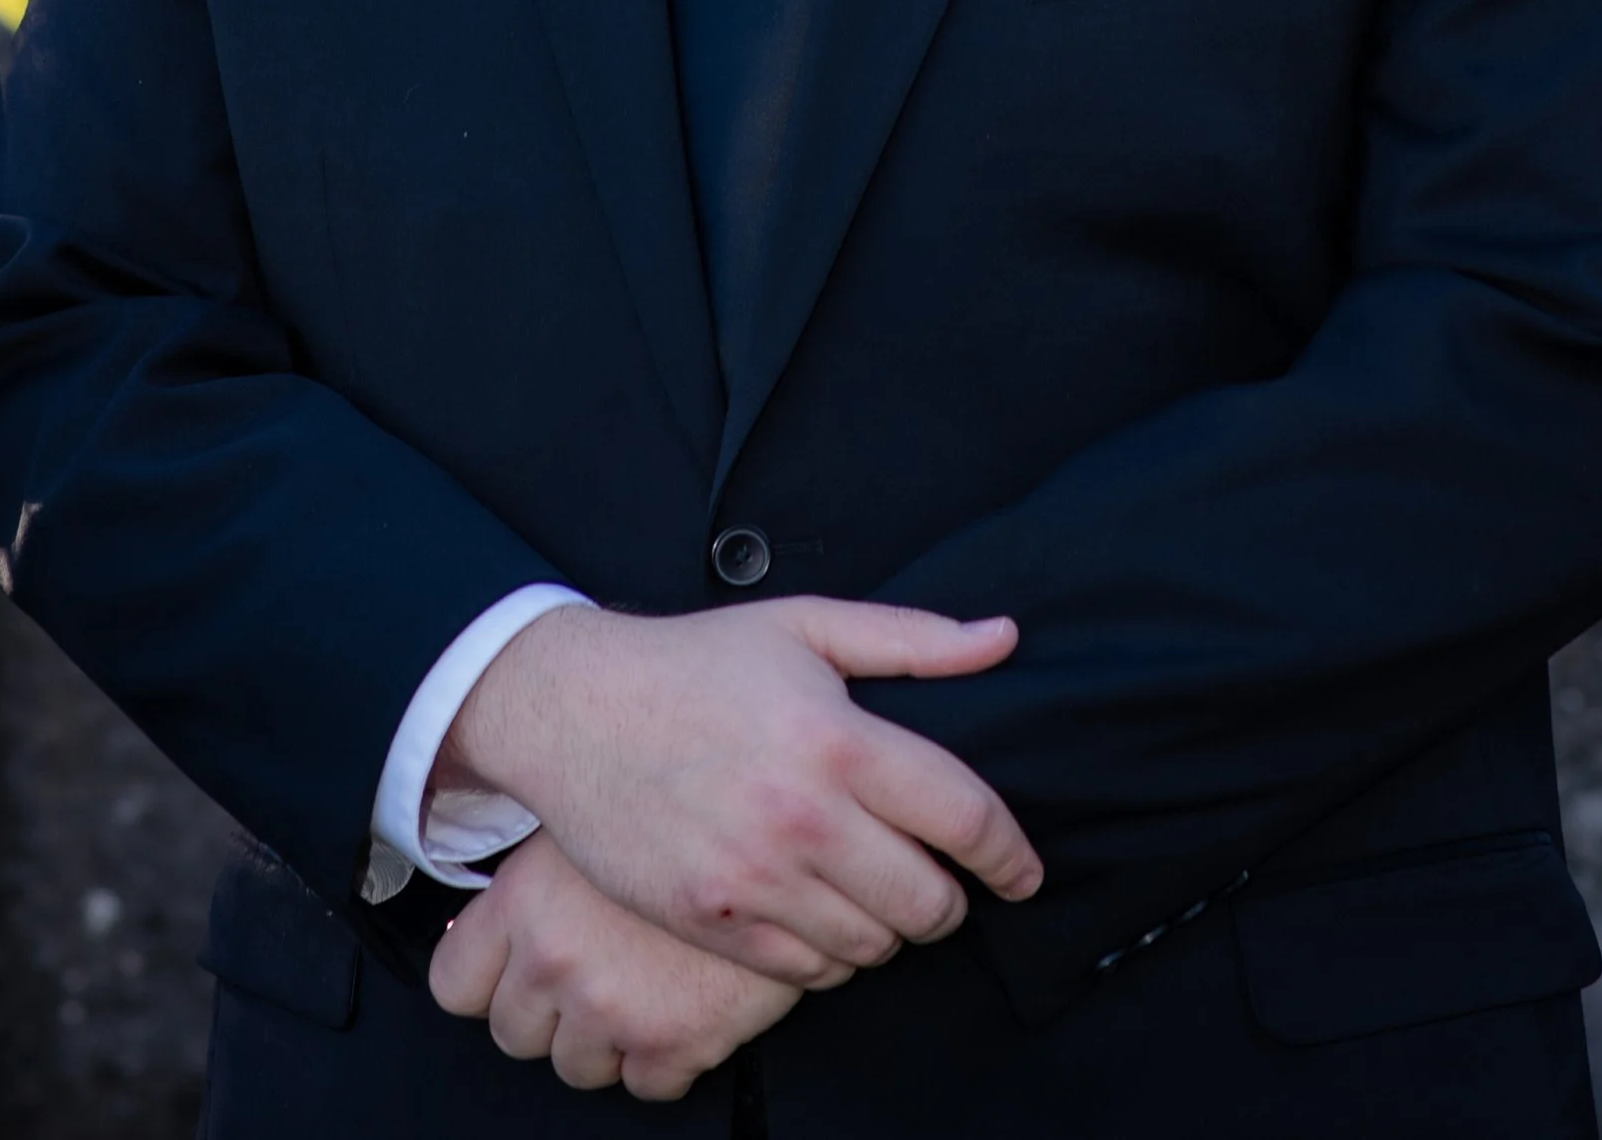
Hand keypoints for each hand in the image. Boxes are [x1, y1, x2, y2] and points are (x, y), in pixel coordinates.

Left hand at [430, 831, 800, 1100]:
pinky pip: (646, 1086)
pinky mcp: (674, 1044)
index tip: (508, 970)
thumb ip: (543, 870)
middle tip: (593, 969)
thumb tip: (504, 909)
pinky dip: (665, 1056)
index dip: (484, 979)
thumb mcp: (595, 815)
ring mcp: (611, 1009)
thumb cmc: (690, 800)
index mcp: (525, 898)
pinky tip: (684, 1001)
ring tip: (643, 981)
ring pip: (576, 1068)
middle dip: (550, 1011)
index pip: (453, 983)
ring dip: (606, 1037)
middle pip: (514, 1033)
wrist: (785, 826)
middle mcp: (556, 959)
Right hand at [436, 594, 1041, 983]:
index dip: (1010, 853)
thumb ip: (912, 639)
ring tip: (875, 889)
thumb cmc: (698, 662)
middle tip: (936, 876)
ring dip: (892, 927)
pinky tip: (823, 911)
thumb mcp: (806, 627)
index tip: (1024, 872)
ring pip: (874, 946)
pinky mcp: (714, 921)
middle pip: (929, 902)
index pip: (964, 817)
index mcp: (838, 739)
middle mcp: (804, 817)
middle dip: (950, 898)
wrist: (576, 712)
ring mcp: (756, 879)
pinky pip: (810, 973)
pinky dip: (834, 955)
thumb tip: (1004, 637)